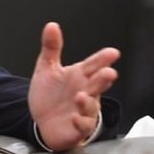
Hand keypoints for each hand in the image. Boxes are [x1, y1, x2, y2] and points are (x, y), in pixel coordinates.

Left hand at [28, 22, 119, 150]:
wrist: (41, 121)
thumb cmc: (50, 95)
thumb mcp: (47, 69)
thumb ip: (51, 48)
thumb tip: (52, 26)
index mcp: (80, 75)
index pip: (94, 65)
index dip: (103, 59)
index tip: (112, 53)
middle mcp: (85, 92)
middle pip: (97, 84)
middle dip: (103, 79)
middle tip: (109, 73)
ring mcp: (83, 110)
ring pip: (91, 106)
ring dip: (87, 102)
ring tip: (81, 95)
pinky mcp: (77, 128)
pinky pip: (82, 126)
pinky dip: (79, 122)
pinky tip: (74, 117)